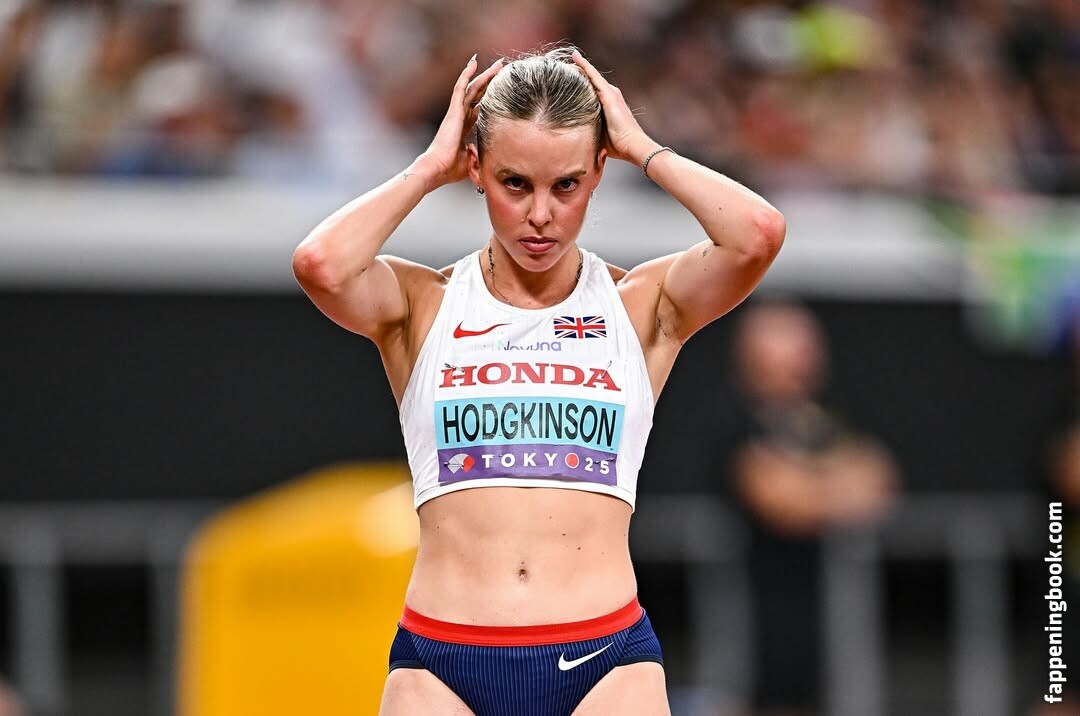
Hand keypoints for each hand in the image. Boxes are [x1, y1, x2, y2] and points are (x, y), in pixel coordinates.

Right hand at [419, 54, 502, 189]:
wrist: (437, 169)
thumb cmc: (450, 170)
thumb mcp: (471, 161)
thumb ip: (479, 154)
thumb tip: (486, 153)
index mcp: (462, 128)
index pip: (478, 109)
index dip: (488, 99)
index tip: (499, 90)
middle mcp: (459, 117)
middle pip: (478, 95)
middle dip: (491, 82)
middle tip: (502, 69)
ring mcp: (456, 113)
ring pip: (472, 88)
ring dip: (485, 75)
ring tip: (498, 64)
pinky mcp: (453, 111)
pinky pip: (460, 87)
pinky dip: (467, 74)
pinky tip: (474, 62)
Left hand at [571, 50, 658, 164]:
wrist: (632, 145)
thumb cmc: (617, 145)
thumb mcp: (597, 134)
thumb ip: (588, 130)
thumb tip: (572, 136)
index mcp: (608, 104)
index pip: (592, 89)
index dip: (581, 81)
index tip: (568, 75)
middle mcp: (611, 95)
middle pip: (591, 80)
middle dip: (579, 72)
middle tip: (563, 64)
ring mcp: (611, 93)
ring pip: (592, 76)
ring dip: (580, 66)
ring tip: (569, 57)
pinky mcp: (609, 95)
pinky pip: (594, 76)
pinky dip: (585, 67)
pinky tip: (576, 58)